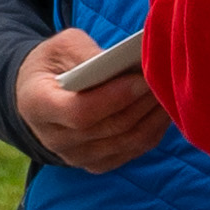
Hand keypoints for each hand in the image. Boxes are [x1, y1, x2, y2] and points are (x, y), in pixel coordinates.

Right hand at [14, 28, 167, 172]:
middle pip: (109, 128)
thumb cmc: (52, 63)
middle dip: (142, 103)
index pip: (80, 112)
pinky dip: (153, 130)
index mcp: (37, 105)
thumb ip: (87, 53)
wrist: (36, 94)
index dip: (115, 98)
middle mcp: (53, 139)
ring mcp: (75, 157)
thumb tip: (122, 62)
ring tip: (172, 91)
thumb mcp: (62, 46)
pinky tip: (165, 108)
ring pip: (125, 142)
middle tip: (167, 79)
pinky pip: (132, 151)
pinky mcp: (95, 164)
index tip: (141, 79)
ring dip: (153, 117)